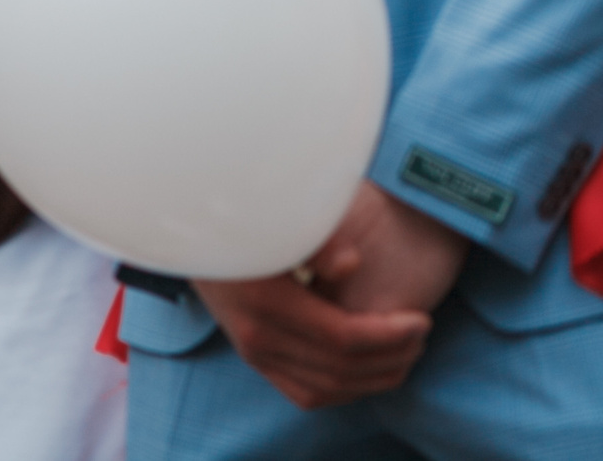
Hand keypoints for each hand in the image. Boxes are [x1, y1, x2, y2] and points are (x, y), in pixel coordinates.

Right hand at [194, 184, 446, 413]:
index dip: (390, 335)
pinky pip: (307, 394)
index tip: (420, 319)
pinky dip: (345, 390)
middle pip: (342, 369)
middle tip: (421, 334)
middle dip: (393, 356)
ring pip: (328, 389)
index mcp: (264, 300)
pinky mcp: (254, 360)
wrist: (190, 230)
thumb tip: (351, 264)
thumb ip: (315, 240)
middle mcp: (256, 335)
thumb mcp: (275, 218)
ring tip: (404, 353)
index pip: (343, 337)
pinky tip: (369, 370)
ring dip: (375, 378)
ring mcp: (252, 352)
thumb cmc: (243, 217)